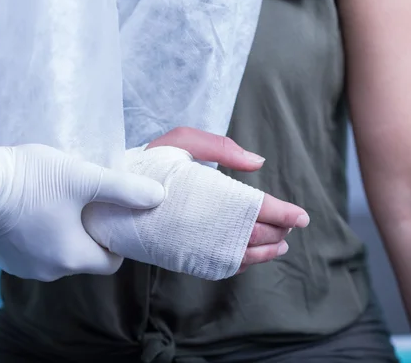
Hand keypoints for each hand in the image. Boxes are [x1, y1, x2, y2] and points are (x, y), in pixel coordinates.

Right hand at [0, 144, 164, 281]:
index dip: (116, 240)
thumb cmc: (32, 180)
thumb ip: (124, 189)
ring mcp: (22, 267)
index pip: (110, 262)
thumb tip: (158, 196)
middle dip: (89, 234)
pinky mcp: (2, 258)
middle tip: (86, 203)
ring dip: (63, 233)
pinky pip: (33, 250)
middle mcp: (48, 272)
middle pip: (83, 258)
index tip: (111, 217)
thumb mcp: (84, 178)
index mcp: (72, 258)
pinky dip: (39, 234)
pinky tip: (34, 209)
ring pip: (57, 254)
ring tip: (60, 202)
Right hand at [147, 127, 308, 272]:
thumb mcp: (180, 142)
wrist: (108, 199)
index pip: (255, 208)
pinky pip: (220, 267)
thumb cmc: (147, 166)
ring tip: (281, 245)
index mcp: (206, 193)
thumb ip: (221, 148)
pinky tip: (251, 257)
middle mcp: (203, 225)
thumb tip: (258, 162)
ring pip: (241, 256)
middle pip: (253, 234)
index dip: (283, 213)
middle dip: (278, 231)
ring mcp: (193, 246)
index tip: (302, 216)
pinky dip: (242, 264)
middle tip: (292, 226)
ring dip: (266, 251)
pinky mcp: (184, 258)